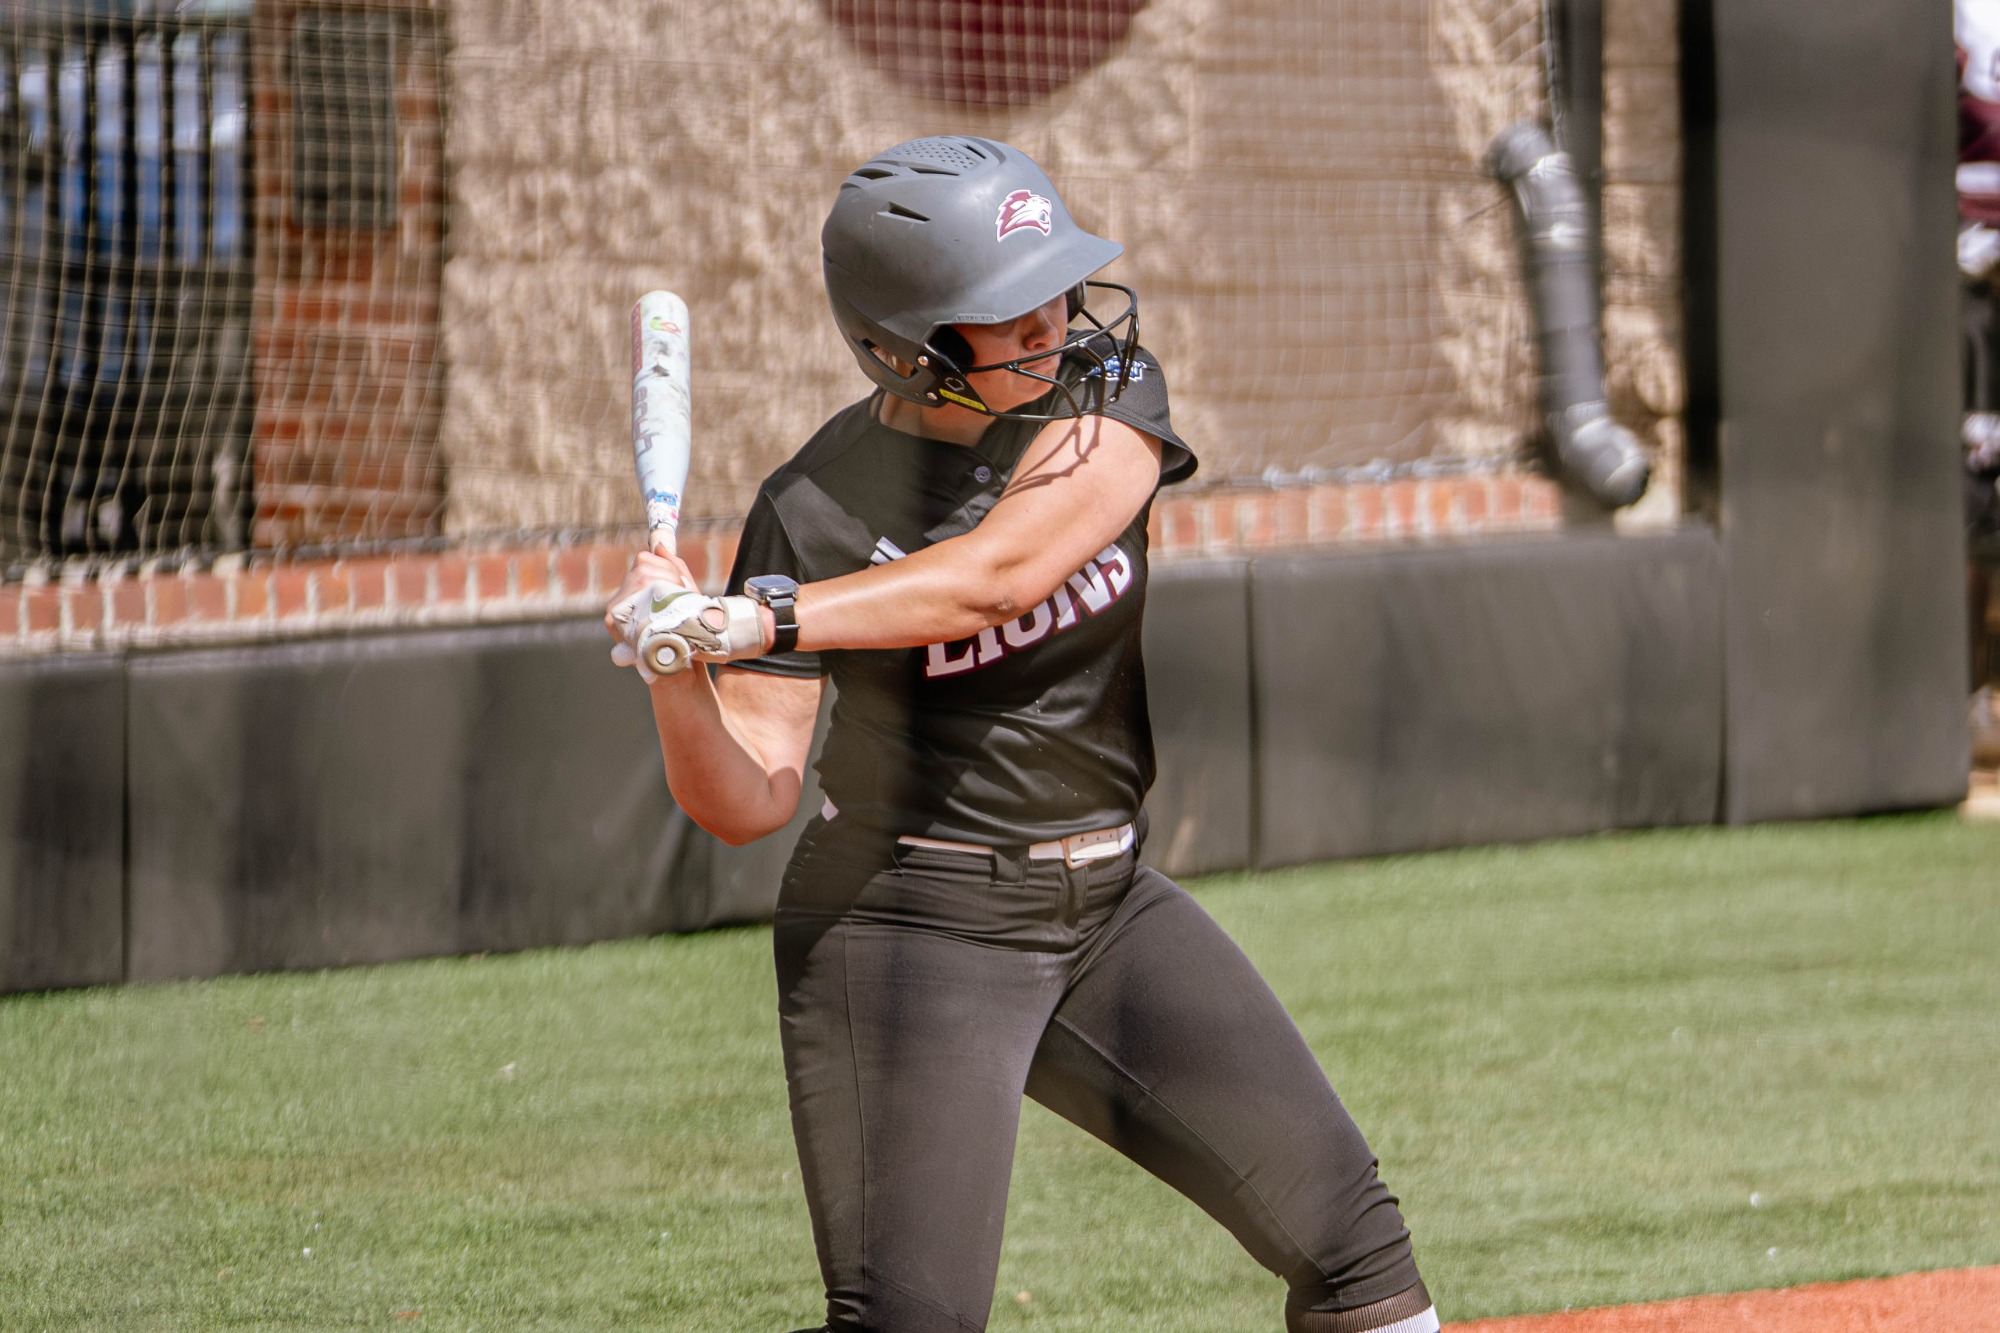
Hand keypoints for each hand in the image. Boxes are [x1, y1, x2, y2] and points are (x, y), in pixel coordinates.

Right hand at [603, 549, 771, 677]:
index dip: (667, 567)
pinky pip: (635, 594)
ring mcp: (616, 609)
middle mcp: (621, 597)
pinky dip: (656, 600)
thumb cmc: (685, 631)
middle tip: (681, 599)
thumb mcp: (685, 594)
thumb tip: (659, 545)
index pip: (645, 559)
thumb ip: (673, 567)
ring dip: (667, 587)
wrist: (682, 664)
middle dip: (669, 576)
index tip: (681, 585)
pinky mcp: (614, 620)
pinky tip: (665, 615)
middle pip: (643, 565)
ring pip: (641, 576)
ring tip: (676, 609)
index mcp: (636, 590)